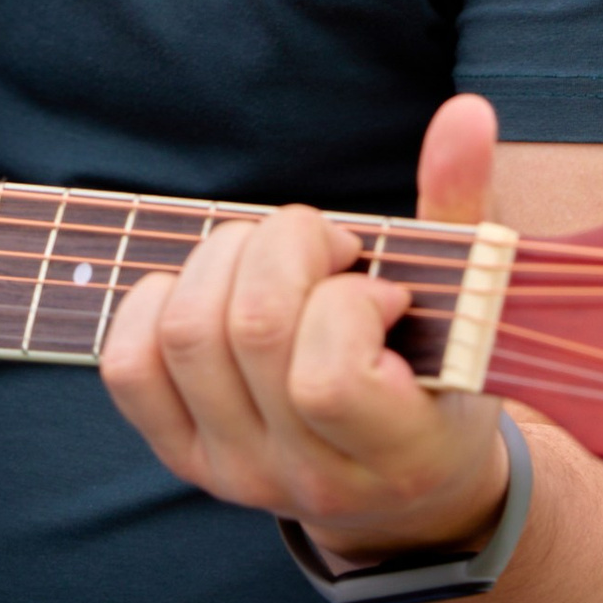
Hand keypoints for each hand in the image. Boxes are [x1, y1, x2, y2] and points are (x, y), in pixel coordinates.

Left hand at [99, 92, 509, 560]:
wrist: (405, 491)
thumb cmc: (443, 377)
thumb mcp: (473, 306)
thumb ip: (464, 208)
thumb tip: (464, 111)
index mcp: (394, 455)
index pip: (328, 379)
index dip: (347, 304)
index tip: (383, 291)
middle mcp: (304, 478)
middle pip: (249, 332)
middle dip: (285, 249)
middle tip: (328, 249)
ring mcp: (235, 472)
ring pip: (187, 334)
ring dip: (226, 259)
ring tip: (277, 263)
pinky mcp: (185, 456)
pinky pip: (129, 367)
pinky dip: (154, 301)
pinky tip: (212, 289)